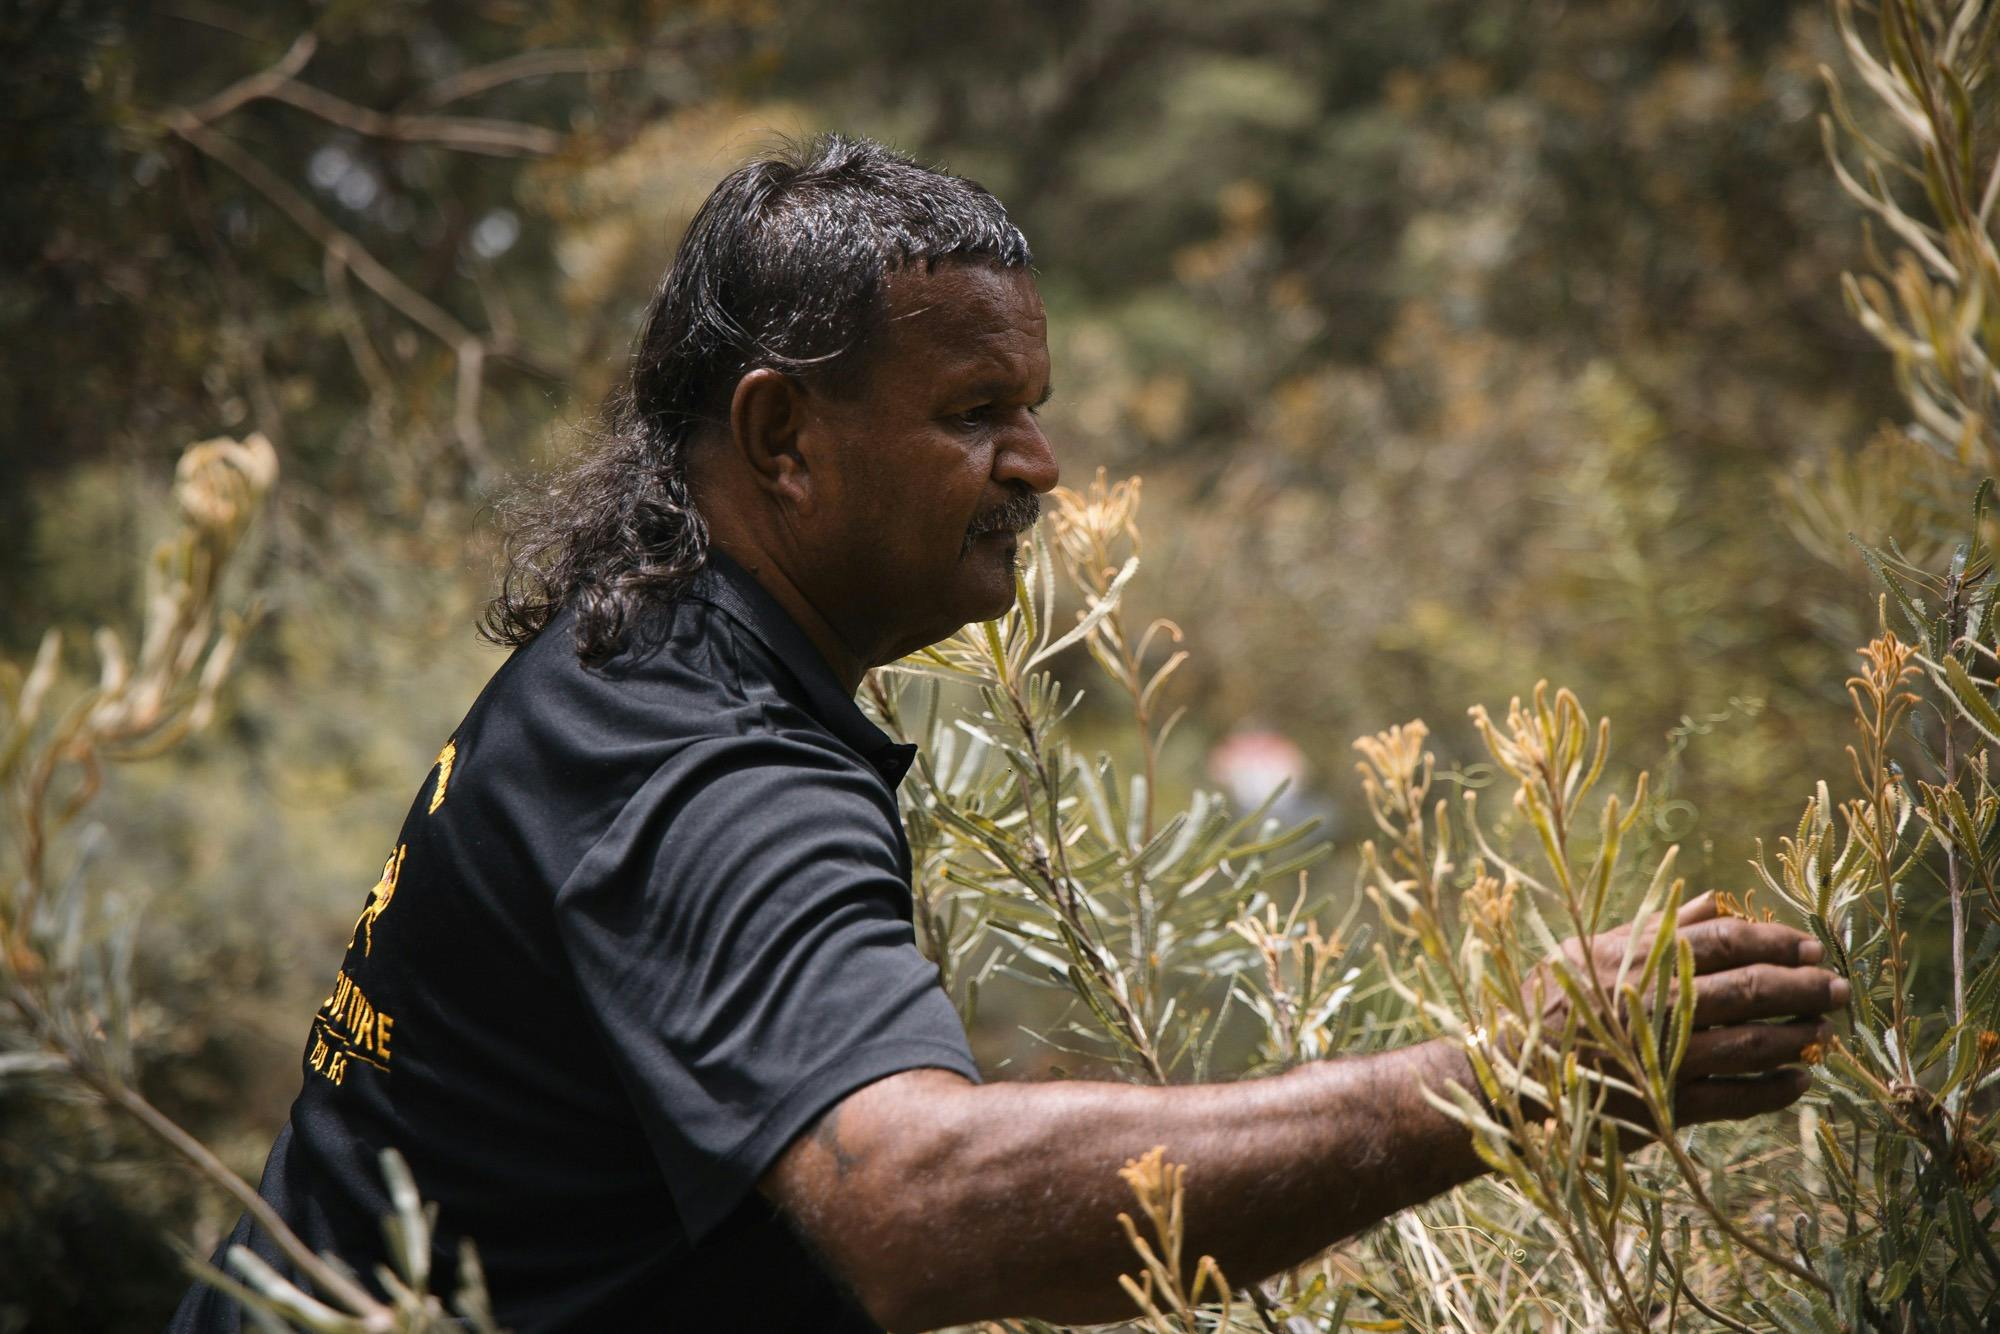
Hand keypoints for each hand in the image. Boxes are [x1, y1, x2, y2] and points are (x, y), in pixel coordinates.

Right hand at [1518, 891, 1844, 1129]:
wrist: (1511, 1075)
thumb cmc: (1552, 1003)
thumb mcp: (1590, 950)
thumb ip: (1657, 926)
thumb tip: (1716, 901)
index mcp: (1639, 960)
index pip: (1725, 941)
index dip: (1776, 941)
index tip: (1811, 947)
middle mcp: (1655, 1006)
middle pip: (1750, 990)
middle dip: (1804, 988)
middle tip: (1839, 988)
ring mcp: (1662, 1058)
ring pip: (1752, 1046)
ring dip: (1798, 1037)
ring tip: (1825, 1033)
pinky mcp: (1665, 1106)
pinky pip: (1738, 1099)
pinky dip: (1775, 1090)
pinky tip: (1798, 1081)